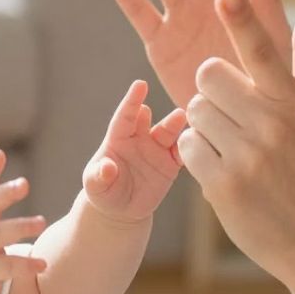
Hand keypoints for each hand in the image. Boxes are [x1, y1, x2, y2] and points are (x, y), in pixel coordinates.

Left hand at [82, 79, 188, 221]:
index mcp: (119, 137)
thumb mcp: (95, 186)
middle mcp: (140, 138)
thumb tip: (107, 168)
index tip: (140, 84)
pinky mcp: (170, 164)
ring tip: (191, 127)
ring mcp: (157, 150)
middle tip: (180, 114)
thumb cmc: (103, 192)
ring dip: (179, 130)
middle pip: (154, 123)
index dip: (132, 100)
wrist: (121, 208)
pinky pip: (182, 154)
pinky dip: (190, 149)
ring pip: (170, 135)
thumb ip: (99, 176)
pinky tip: (199, 146)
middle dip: (165, 118)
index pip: (126, 116)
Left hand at [178, 0, 294, 286]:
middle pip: (208, 74)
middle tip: (231, 116)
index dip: (241, 19)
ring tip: (231, 149)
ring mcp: (249, 156)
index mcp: (293, 100)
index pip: (263, 50)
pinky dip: (197, 157)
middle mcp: (273, 124)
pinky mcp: (225, 185)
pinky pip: (188, 147)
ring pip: (194, 111)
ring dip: (204, 127)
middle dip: (210, 90)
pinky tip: (221, 171)